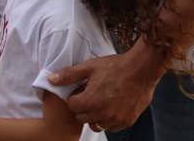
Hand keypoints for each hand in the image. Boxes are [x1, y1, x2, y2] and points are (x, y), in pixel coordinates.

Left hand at [49, 47, 163, 131]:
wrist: (142, 69)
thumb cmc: (115, 66)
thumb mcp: (89, 67)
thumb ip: (69, 75)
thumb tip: (51, 79)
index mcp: (90, 101)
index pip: (72, 106)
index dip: (75, 97)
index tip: (81, 89)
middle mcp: (102, 114)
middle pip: (82, 117)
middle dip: (83, 107)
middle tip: (91, 94)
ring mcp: (116, 119)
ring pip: (96, 124)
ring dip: (95, 115)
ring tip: (101, 100)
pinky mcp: (127, 121)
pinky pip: (111, 127)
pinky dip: (108, 119)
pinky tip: (111, 105)